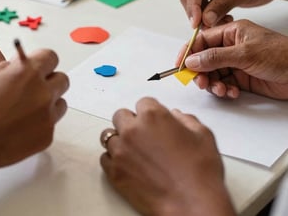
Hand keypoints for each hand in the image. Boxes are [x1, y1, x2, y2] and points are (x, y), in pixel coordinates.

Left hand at [100, 98, 234, 215]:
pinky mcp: (114, 172)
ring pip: (109, 135)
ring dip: (120, 140)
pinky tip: (128, 164)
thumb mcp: (202, 136)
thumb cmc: (200, 172)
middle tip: (143, 134)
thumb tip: (176, 116)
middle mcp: (133, 129)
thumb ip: (186, 119)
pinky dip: (113, 159)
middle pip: (120, 115)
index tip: (154, 120)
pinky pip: (105, 158)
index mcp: (153, 115)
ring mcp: (121, 150)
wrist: (193, 205)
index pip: (143, 102)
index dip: (150, 111)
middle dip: (131, 122)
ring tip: (135, 151)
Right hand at [179, 20, 287, 98]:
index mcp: (231, 33)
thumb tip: (191, 60)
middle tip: (200, 81)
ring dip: (213, 83)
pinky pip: (223, 84)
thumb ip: (215, 57)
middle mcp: (231, 47)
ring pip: (212, 74)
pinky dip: (224, 90)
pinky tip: (232, 92)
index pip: (202, 40)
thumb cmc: (282, 55)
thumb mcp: (244, 53)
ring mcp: (236, 63)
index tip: (180, 64)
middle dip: (200, 72)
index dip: (189, 52)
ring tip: (221, 89)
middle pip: (204, 59)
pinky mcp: (241, 78)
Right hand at [180, 0, 284, 27]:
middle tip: (205, 27)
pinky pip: (205, 7)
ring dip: (204, 17)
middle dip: (196, 13)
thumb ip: (221, 6)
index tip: (195, 23)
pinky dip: (211, 17)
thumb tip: (204, 20)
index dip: (192, 6)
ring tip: (220, 23)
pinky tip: (224, 19)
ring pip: (196, 4)